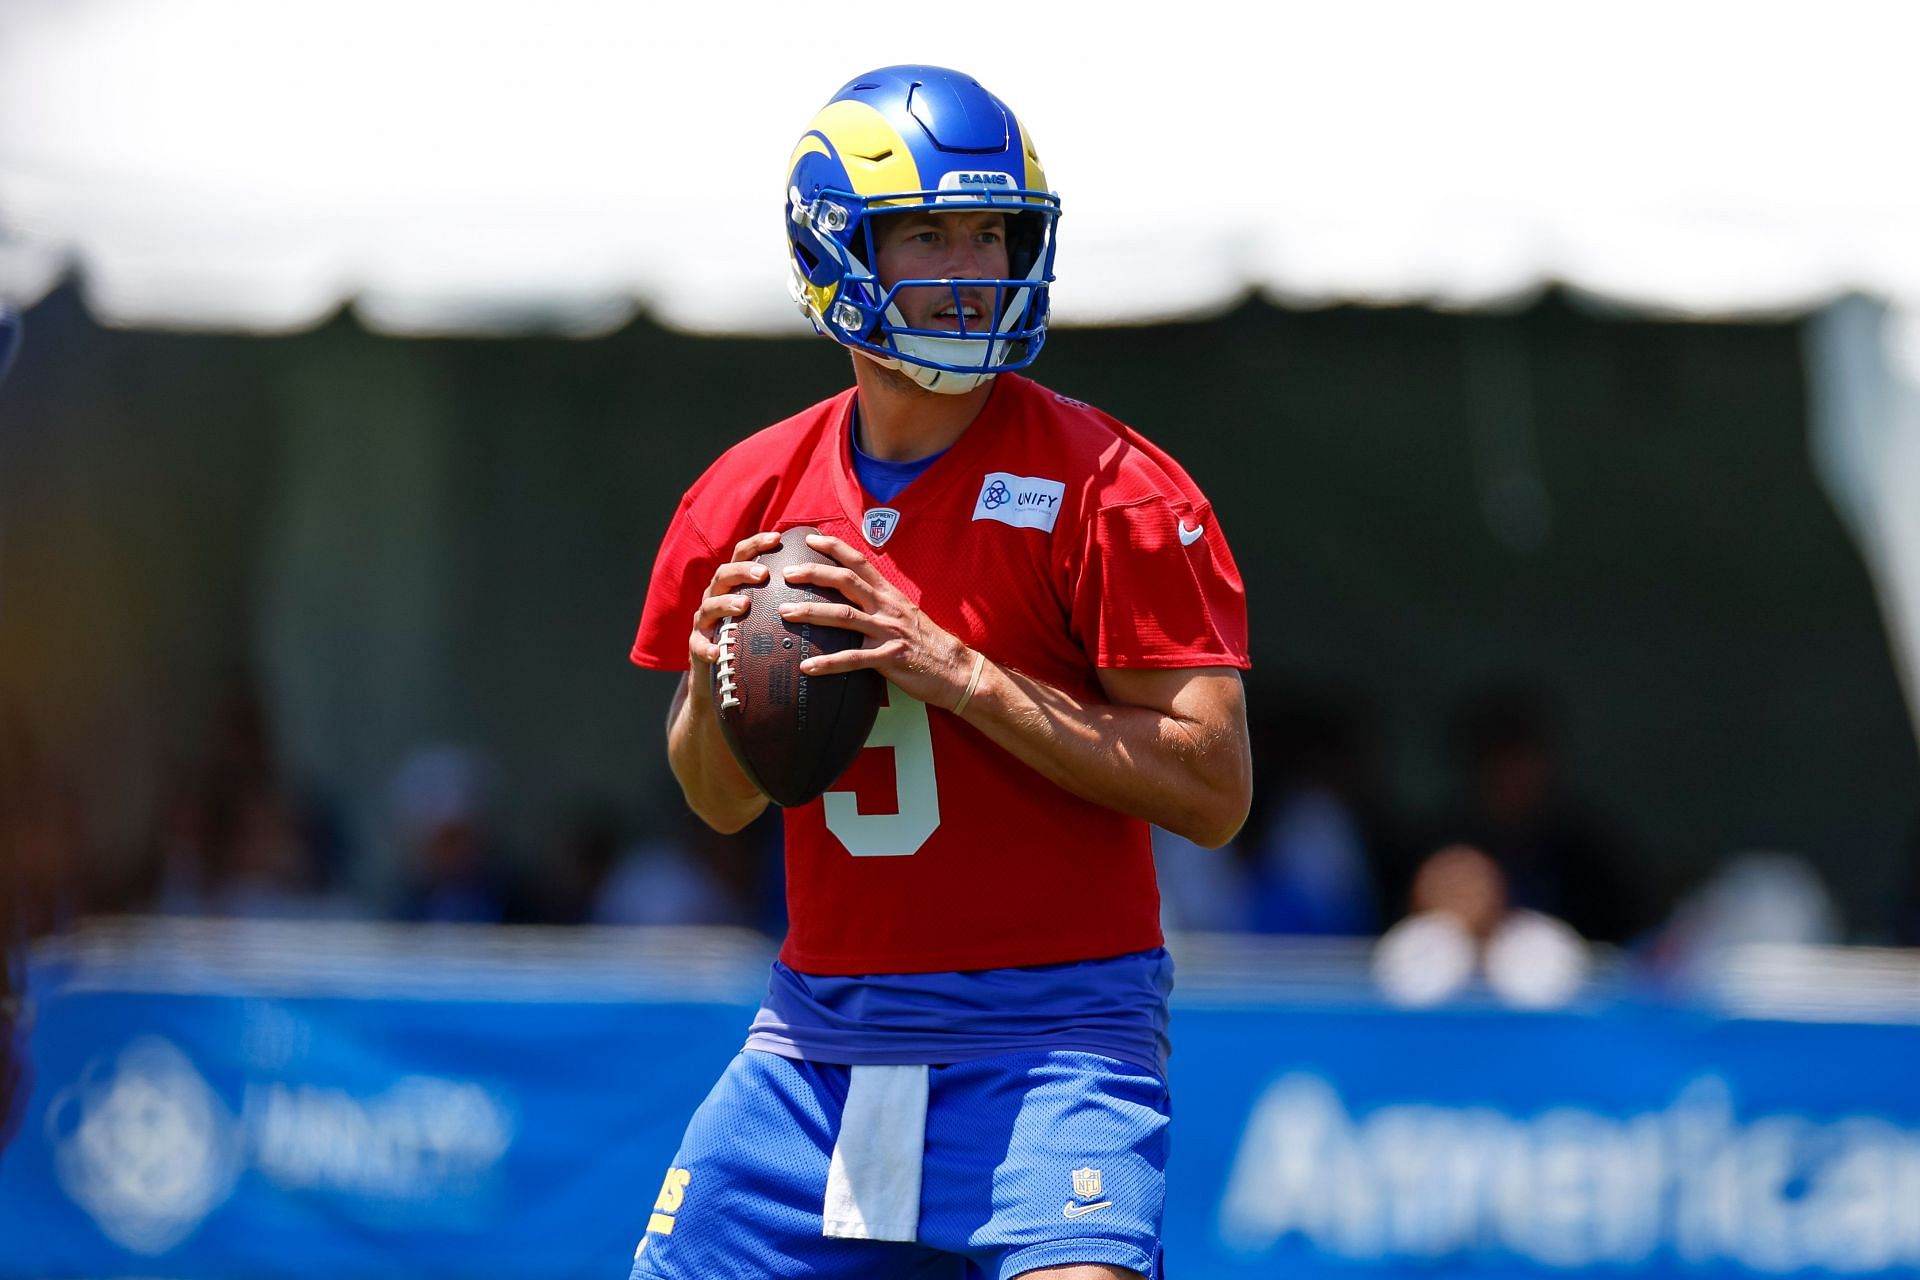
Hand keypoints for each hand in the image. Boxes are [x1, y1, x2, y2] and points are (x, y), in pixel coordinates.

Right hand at [686, 531, 783, 671]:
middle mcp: (715, 597)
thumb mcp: (765, 612)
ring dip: (725, 603)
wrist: (720, 671)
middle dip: (741, 571)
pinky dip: (706, 647)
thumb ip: (784, 594)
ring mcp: (704, 621)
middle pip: (723, 575)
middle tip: (763, 573)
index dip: (757, 544)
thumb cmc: (750, 637)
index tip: (778, 537)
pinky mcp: (697, 646)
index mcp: (732, 585)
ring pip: (709, 606)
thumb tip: (824, 577)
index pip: (741, 556)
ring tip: (744, 605)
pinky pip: (698, 645)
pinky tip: (716, 652)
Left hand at [778, 532, 973, 708]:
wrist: (957, 670)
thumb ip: (878, 605)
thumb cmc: (927, 644)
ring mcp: (888, 632)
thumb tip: (851, 600)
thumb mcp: (904, 615)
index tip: (810, 538)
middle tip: (786, 572)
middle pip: (846, 582)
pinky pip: (853, 660)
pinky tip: (806, 666)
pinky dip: (828, 663)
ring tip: (784, 613)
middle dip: (814, 574)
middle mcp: (887, 608)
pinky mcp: (890, 658)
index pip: (859, 563)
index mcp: (889, 595)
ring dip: (811, 613)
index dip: (834, 548)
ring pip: (844, 618)